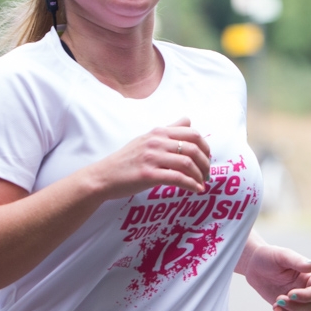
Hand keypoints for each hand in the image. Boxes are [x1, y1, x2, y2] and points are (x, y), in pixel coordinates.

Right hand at [85, 118, 211, 199]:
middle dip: (205, 162)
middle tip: (207, 174)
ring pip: (187, 163)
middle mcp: (156, 142)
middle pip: (193, 147)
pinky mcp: (148, 175)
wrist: (104, 176)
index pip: (192, 132)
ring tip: (202, 183)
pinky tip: (196, 190)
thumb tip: (188, 119)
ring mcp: (152, 158)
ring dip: (200, 175)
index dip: (205, 147)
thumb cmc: (126, 160)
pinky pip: (177, 178)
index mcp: (158, 132)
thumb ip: (168, 130)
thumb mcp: (146, 139)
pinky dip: (191, 185)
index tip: (207, 158)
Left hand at [240, 240, 310, 310]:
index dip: (307, 296)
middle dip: (295, 306)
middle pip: (310, 306)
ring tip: (274, 306)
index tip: (291, 294)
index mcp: (309, 277)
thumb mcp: (283, 256)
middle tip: (278, 299)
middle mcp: (305, 290)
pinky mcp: (286, 307)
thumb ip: (298, 262)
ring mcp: (296, 300)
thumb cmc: (270, 256)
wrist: (254, 264)